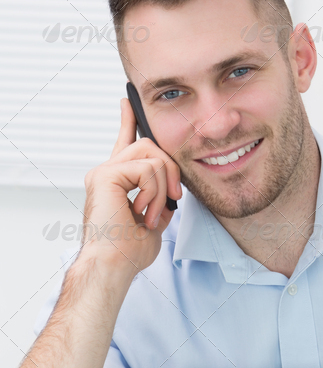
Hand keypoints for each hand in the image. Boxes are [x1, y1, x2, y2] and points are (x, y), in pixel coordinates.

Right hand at [80, 98, 181, 273]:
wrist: (113, 265)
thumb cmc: (127, 252)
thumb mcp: (153, 221)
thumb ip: (160, 199)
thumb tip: (172, 189)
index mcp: (115, 181)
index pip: (123, 142)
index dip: (128, 121)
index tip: (128, 102)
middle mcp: (105, 172)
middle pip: (150, 146)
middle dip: (171, 171)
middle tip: (172, 199)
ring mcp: (104, 171)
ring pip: (152, 154)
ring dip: (162, 186)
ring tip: (151, 213)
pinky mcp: (106, 174)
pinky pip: (148, 169)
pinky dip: (154, 192)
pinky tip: (142, 211)